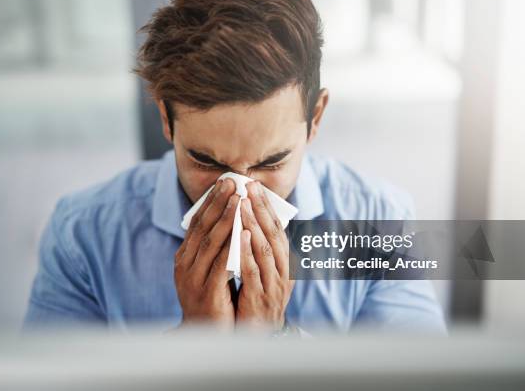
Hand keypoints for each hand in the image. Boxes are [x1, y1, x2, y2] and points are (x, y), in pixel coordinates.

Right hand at [174, 178, 239, 328]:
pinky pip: (220, 264)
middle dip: (217, 203)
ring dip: (225, 219)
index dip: (211, 202)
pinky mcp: (206, 292)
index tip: (224, 183)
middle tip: (231, 183)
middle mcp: (185, 265)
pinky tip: (242, 232)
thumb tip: (230, 220)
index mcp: (185, 257)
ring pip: (210, 242)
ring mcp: (193, 278)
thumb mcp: (208, 271)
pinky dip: (230, 246)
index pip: (197, 223)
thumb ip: (215, 249)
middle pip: (202, 227)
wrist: (205, 337)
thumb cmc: (211, 301)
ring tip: (238, 199)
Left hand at [237, 181, 294, 330]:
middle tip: (250, 187)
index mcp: (284, 262)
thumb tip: (249, 219)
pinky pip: (254, 272)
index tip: (254, 186)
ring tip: (243, 204)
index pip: (276, 229)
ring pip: (266, 249)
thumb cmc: (257, 299)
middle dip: (261, 209)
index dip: (266, 207)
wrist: (256, 337)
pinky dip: (248, 253)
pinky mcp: (260, 298)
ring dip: (254, 225)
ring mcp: (274, 285)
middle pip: (274, 234)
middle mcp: (283, 271)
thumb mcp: (263, 271)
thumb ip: (259, 248)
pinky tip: (240, 236)